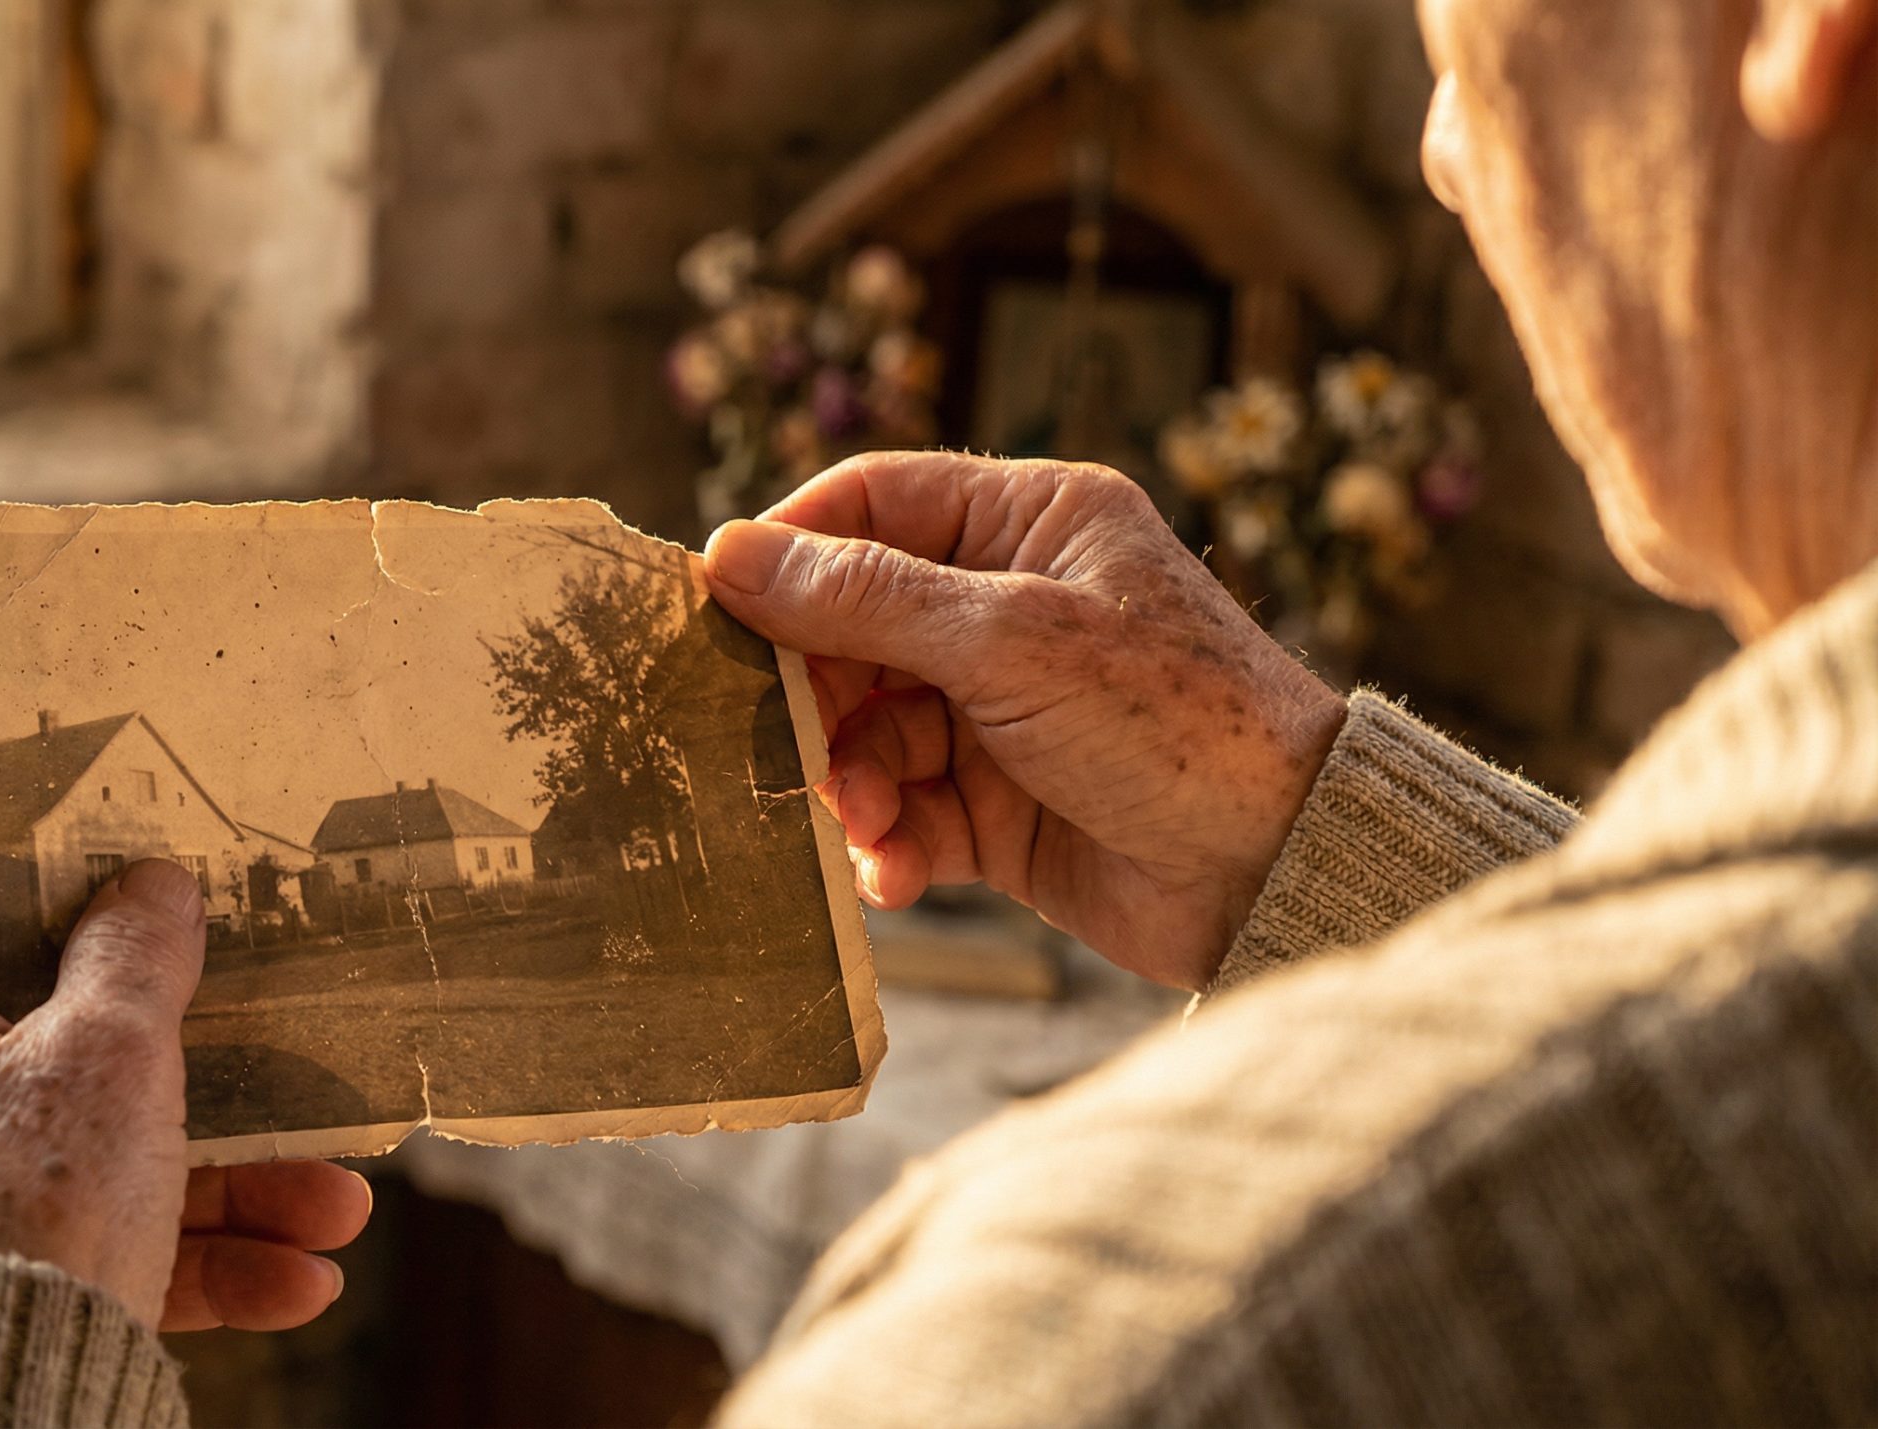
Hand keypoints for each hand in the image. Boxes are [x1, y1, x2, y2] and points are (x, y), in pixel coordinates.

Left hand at [0, 843, 370, 1331]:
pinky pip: (70, 1243)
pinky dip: (176, 1255)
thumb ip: (137, 954)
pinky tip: (295, 1281)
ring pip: (80, 1153)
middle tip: (277, 1044)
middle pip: (45, 1033)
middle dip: (191, 1061)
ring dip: (223, 1181)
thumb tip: (149, 888)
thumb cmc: (25, 1205)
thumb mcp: (110, 1053)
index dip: (36, 863)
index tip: (130, 864)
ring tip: (335, 1209)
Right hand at [703, 454, 1346, 990]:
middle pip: (850, 627)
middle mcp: (1009, 606)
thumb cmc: (1174, 722)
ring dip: (851, 782)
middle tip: (781, 745)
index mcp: (1029, 523)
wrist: (1280, 873)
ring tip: (867, 823)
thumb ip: (863, 599)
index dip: (787, 551)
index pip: (871, 504)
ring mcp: (1001, 710)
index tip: (713, 610)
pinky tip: (898, 874)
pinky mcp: (998, 806)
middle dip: (813, 694)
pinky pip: (906, 811)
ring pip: (867, 730)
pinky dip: (890, 842)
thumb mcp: (1010, 640)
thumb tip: (726, 555)